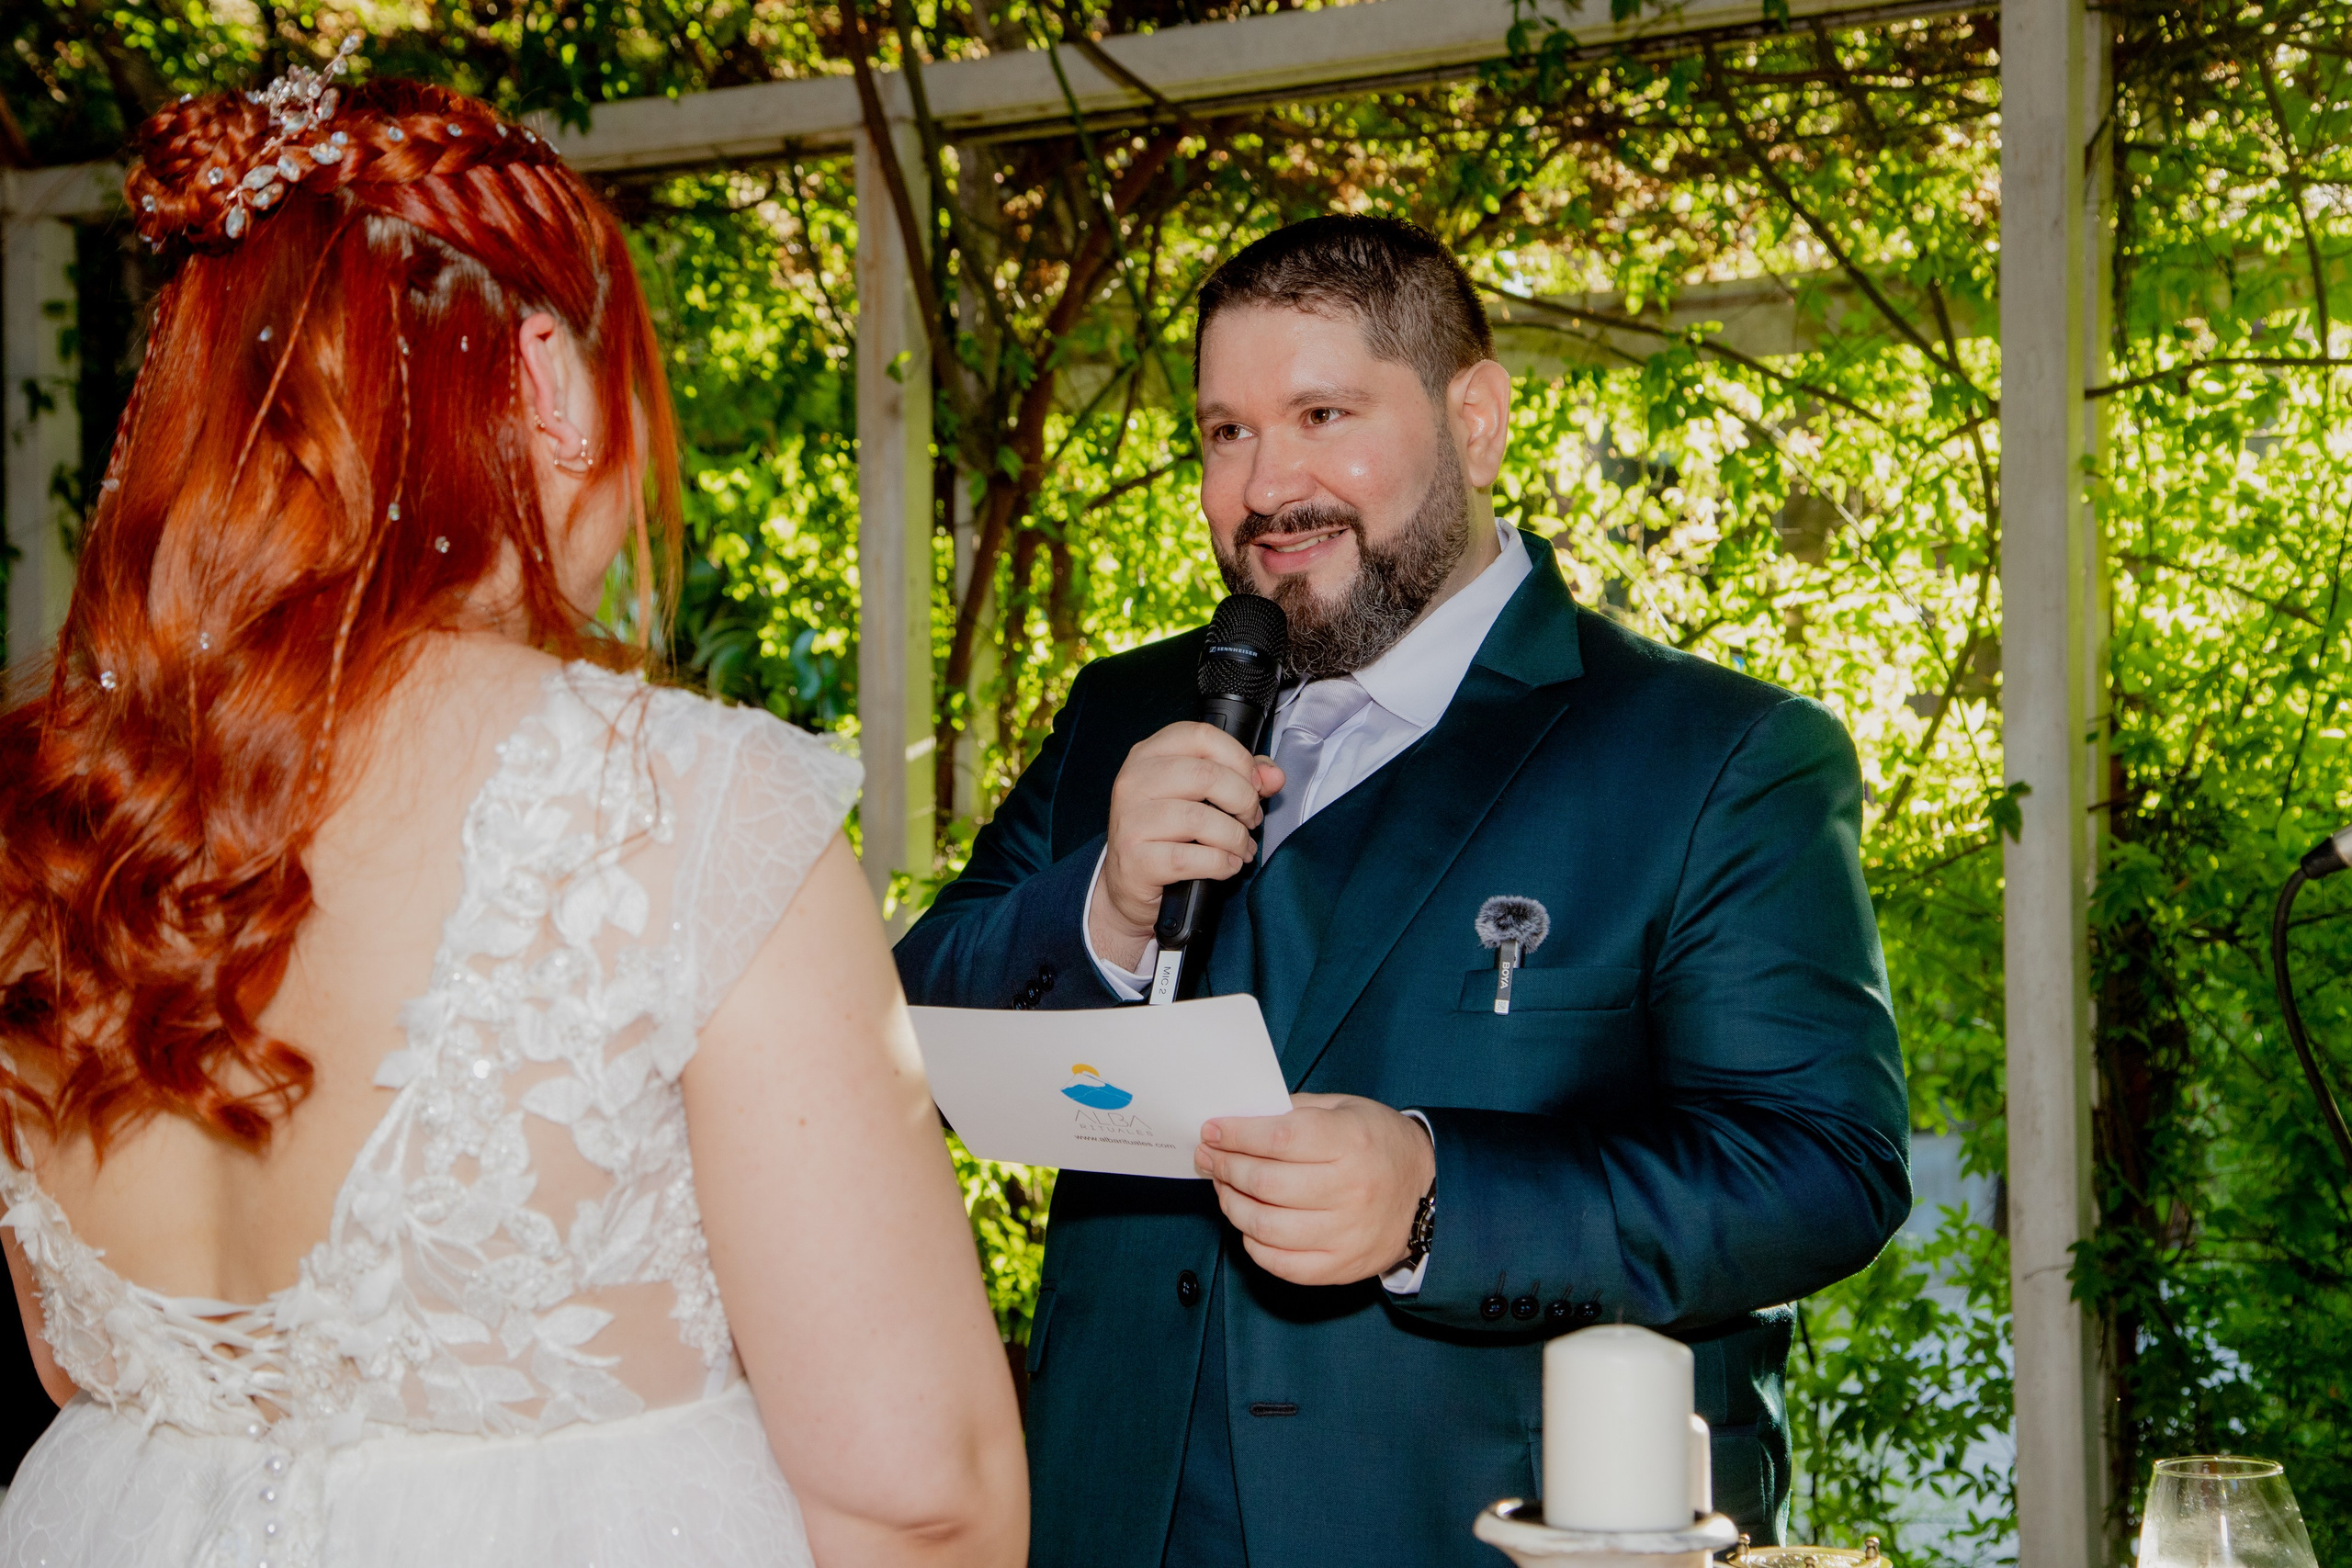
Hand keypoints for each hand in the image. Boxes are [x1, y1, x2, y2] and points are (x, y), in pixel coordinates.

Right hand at [1089, 722, 1283, 970]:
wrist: (1129, 882)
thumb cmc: (1168, 832)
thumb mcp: (1199, 795)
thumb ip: (1240, 777)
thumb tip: (1273, 776)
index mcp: (1149, 754)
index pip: (1201, 736)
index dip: (1240, 759)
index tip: (1254, 784)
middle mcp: (1134, 781)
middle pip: (1205, 775)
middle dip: (1243, 800)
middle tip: (1250, 820)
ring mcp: (1130, 821)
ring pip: (1200, 819)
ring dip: (1235, 837)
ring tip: (1241, 848)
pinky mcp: (1135, 860)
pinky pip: (1191, 858)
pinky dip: (1221, 864)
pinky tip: (1226, 865)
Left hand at [1194, 1094, 1435, 1285]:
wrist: (1429, 1194)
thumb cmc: (1378, 1144)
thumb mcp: (1345, 1109)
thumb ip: (1295, 1111)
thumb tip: (1238, 1120)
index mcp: (1352, 1141)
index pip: (1278, 1139)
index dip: (1236, 1135)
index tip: (1212, 1131)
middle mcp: (1351, 1189)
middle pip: (1265, 1182)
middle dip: (1226, 1168)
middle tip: (1210, 1158)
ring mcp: (1346, 1233)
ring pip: (1265, 1226)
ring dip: (1232, 1205)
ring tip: (1224, 1189)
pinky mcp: (1341, 1267)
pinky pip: (1281, 1263)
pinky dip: (1253, 1243)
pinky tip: (1248, 1223)